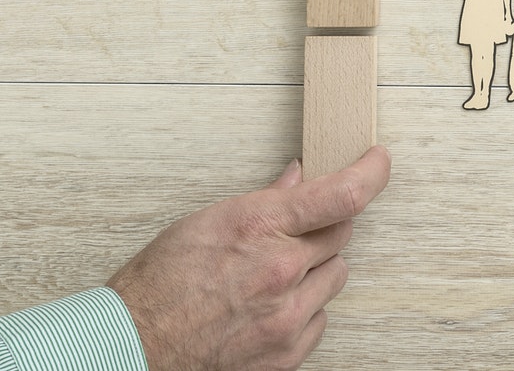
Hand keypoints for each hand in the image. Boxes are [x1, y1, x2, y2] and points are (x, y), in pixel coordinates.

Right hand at [110, 147, 390, 370]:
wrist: (135, 344)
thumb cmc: (159, 284)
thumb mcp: (207, 221)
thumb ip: (264, 201)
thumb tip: (298, 179)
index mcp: (261, 227)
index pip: (343, 194)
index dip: (371, 173)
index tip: (378, 162)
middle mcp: (281, 270)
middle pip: (342, 234)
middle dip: (324, 227)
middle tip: (294, 232)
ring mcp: (287, 316)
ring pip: (334, 277)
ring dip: (314, 270)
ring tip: (271, 276)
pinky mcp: (287, 352)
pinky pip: (319, 319)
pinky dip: (303, 310)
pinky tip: (269, 307)